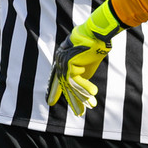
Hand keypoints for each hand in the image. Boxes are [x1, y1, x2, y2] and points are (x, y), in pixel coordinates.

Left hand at [46, 0, 124, 115]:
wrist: (96, 34)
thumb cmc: (94, 47)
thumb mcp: (87, 65)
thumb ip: (81, 75)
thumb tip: (78, 89)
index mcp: (63, 61)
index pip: (59, 79)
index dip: (56, 92)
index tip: (51, 102)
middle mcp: (60, 62)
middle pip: (65, 85)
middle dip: (72, 100)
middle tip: (78, 113)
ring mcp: (63, 62)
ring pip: (71, 85)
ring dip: (81, 98)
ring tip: (88, 108)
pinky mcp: (68, 62)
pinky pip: (76, 80)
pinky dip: (85, 88)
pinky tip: (93, 95)